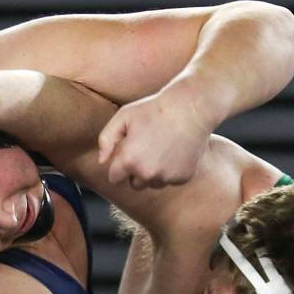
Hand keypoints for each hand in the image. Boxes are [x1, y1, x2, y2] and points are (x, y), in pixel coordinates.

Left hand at [96, 86, 211, 189]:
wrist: (191, 109)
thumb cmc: (155, 110)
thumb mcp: (123, 117)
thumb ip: (106, 139)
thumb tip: (101, 161)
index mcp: (128, 161)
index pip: (114, 178)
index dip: (119, 167)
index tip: (126, 155)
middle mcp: (146, 174)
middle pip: (134, 184)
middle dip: (136, 171)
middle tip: (146, 148)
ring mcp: (165, 177)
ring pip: (153, 183)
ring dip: (154, 171)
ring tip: (162, 148)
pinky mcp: (181, 178)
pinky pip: (170, 180)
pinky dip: (171, 170)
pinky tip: (174, 151)